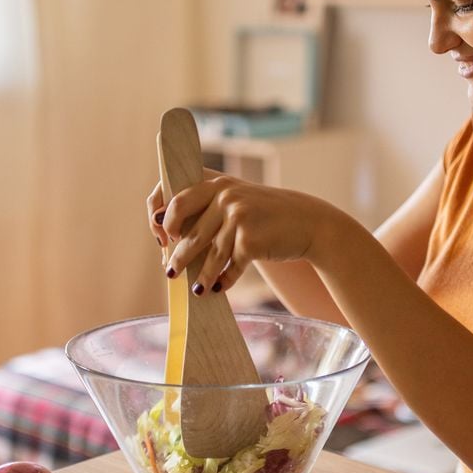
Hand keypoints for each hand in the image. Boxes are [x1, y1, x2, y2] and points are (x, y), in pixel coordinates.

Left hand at [150, 175, 336, 293]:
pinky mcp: (249, 240)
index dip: (163, 220)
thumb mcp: (237, 200)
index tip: (163, 237)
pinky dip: (224, 280)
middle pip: (190, 233)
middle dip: (178, 256)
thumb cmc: (267, 215)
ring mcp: (238, 217)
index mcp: (217, 183)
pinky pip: (230, 266)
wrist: (308, 222)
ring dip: (200, 276)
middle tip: (170, 271)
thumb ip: (208, 209)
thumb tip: (173, 241)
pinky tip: (219, 288)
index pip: (176, 200)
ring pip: (210, 255)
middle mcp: (225, 197)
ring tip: (195, 289)